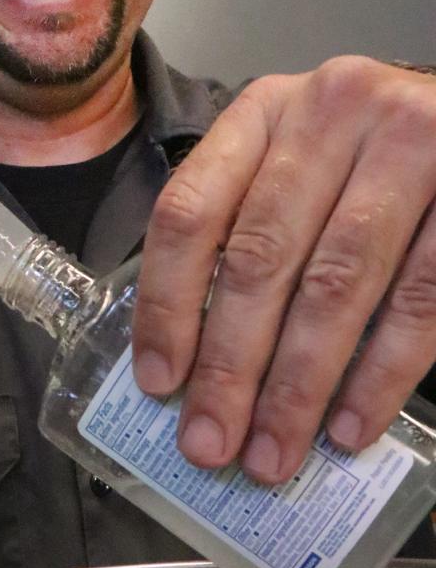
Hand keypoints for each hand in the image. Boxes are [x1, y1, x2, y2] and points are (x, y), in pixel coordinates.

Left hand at [132, 55, 435, 482]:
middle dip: (229, 367)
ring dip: (296, 385)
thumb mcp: (293, 167)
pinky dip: (380, 373)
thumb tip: (188, 368)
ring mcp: (409, 146)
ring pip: (334, 285)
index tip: (158, 383)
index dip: (166, 304)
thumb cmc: (369, 159)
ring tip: (271, 455)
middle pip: (258, 258)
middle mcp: (331, 114)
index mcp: (264, 112)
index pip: (191, 212)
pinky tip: (348, 427)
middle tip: (209, 445)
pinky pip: (419, 301)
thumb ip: (244, 235)